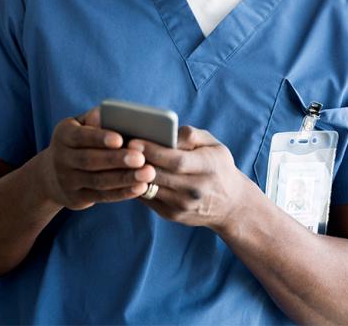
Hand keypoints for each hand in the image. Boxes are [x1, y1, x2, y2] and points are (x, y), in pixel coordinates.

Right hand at [38, 106, 155, 209]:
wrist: (52, 175)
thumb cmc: (78, 143)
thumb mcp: (79, 126)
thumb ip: (95, 119)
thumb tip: (112, 113)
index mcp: (63, 135)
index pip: (80, 136)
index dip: (99, 138)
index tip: (120, 139)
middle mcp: (62, 158)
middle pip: (90, 160)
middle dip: (116, 160)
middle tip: (140, 158)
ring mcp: (67, 180)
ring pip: (98, 181)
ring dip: (124, 178)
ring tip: (147, 173)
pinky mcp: (76, 198)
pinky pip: (102, 196)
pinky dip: (122, 192)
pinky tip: (140, 187)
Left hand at [128, 125, 247, 229]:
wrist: (230, 204)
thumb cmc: (217, 166)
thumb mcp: (214, 145)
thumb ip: (192, 135)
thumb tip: (168, 133)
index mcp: (209, 168)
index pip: (176, 160)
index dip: (153, 151)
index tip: (134, 140)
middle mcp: (196, 190)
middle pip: (160, 175)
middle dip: (137, 162)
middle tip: (117, 147)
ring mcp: (183, 206)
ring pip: (150, 188)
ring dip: (131, 174)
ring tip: (117, 158)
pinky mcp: (172, 215)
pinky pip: (148, 198)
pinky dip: (135, 185)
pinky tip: (125, 172)